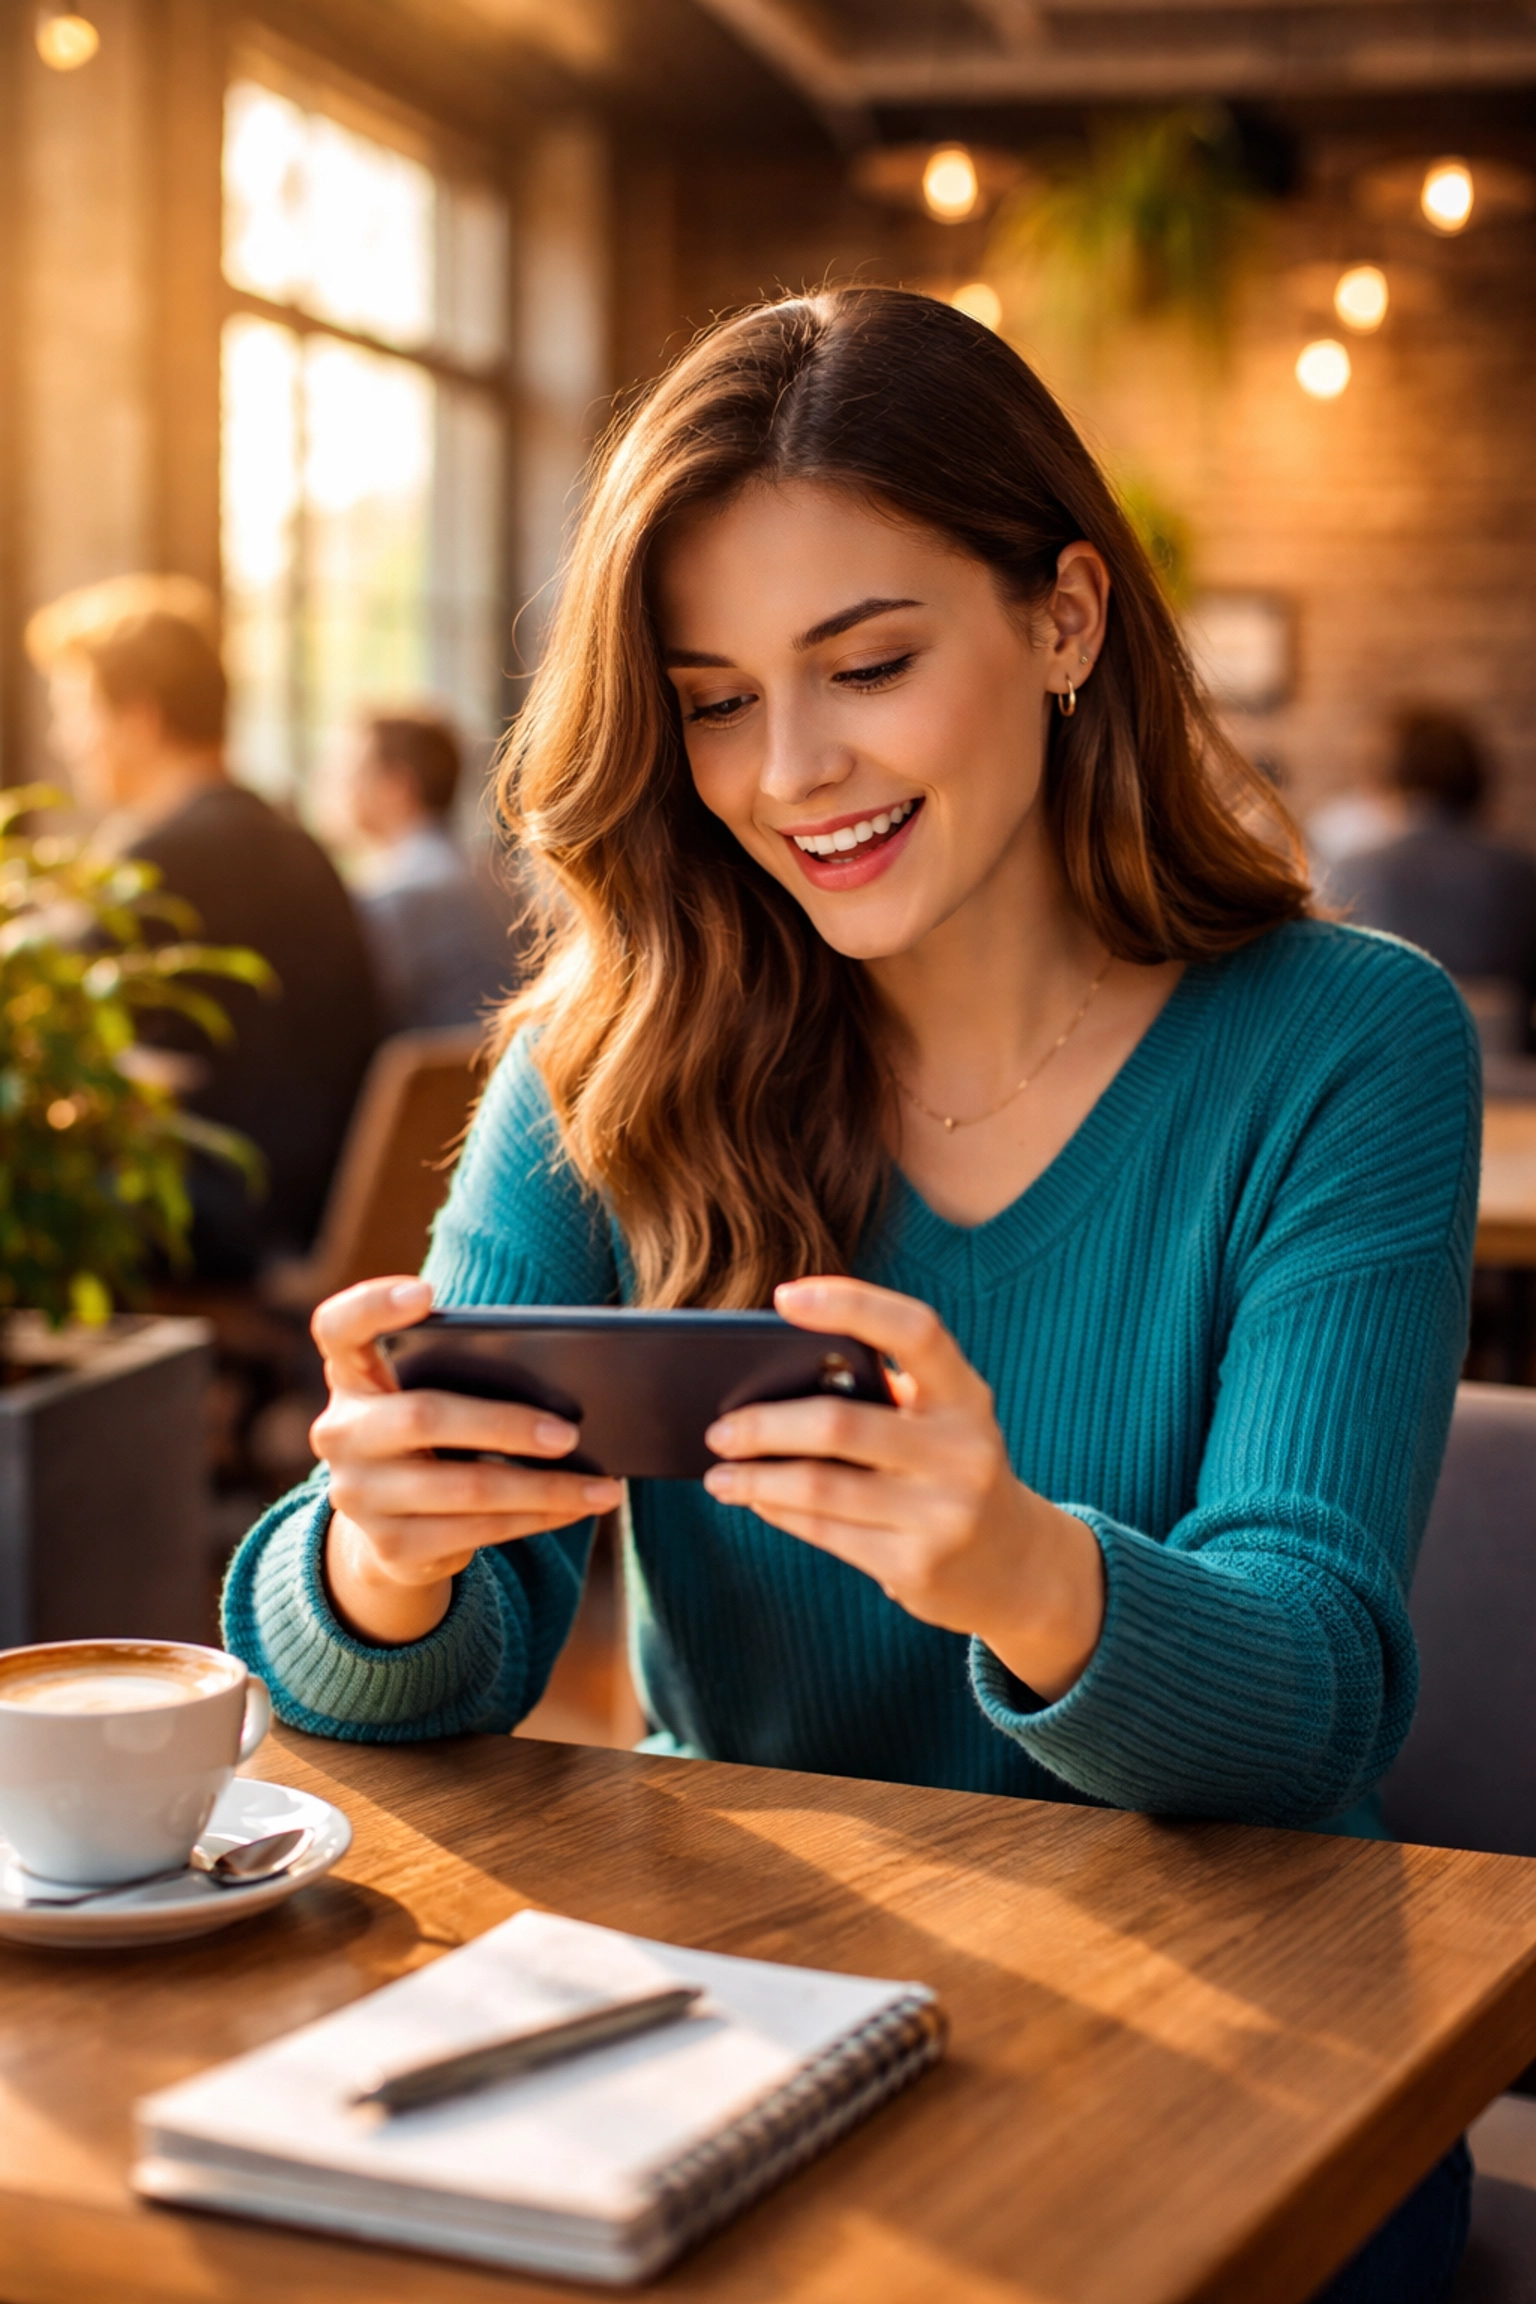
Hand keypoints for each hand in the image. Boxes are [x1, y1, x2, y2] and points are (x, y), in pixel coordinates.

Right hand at [309, 1278, 622, 1647]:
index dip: (373, 1306)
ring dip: (545, 1488)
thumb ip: (466, 1370)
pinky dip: (538, 1518)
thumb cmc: (433, 1429)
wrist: (392, 1519)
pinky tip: (579, 1507)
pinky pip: (478, 1532)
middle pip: (422, 1417)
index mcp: (352, 1373)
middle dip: (505, 1426)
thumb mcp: (432, 1390)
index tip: (426, 1291)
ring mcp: (358, 1495)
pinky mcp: (390, 1546)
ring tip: (604, 1486)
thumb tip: (565, 1384)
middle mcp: (340, 1433)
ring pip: (464, 1489)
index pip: (339, 1326)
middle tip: (571, 1433)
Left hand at [701, 1277, 1104, 1702]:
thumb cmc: (952, 1469)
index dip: (851, 1304)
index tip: (784, 1296)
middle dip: (764, 1424)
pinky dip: (779, 1510)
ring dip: (756, 1478)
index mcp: (967, 1396)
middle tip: (719, 1427)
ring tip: (719, 1472)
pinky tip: (754, 1499)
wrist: (1017, 1566)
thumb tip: (769, 1382)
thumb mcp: (941, 1422)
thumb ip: (883, 1396)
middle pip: (840, 1424)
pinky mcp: (918, 1567)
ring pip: (822, 1487)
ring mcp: (945, 1514)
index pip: (915, 1331)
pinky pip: (826, 1532)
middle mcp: (964, 1451)